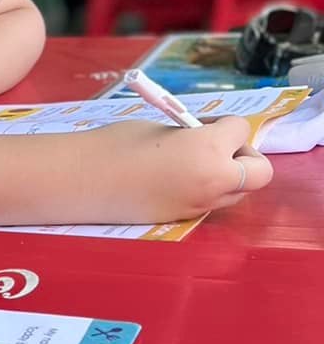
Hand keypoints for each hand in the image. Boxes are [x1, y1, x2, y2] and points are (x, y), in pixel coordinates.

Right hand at [83, 117, 271, 222]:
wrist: (82, 181)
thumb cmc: (117, 144)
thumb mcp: (163, 129)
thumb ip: (194, 134)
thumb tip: (209, 137)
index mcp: (209, 150)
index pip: (242, 130)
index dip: (226, 124)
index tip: (205, 123)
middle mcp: (214, 182)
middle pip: (259, 172)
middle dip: (244, 156)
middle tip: (217, 148)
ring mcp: (200, 205)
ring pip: (239, 192)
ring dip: (229, 176)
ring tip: (194, 165)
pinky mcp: (183, 220)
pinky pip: (211, 203)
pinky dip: (205, 190)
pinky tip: (174, 181)